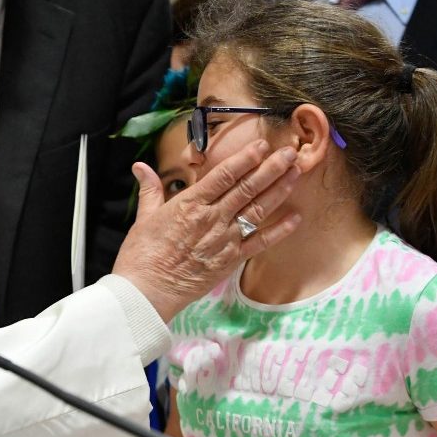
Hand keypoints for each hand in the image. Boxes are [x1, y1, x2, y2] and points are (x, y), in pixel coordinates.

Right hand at [113, 139, 299, 321]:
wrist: (147, 291)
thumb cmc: (142, 255)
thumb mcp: (144, 217)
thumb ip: (150, 189)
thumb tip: (140, 167)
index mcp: (190, 204)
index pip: (224, 175)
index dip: (245, 158)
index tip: (261, 145)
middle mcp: (212, 219)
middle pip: (247, 188)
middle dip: (271, 168)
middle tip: (289, 152)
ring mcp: (224, 240)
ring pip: (257, 210)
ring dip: (279, 190)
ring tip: (296, 173)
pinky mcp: (230, 260)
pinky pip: (260, 242)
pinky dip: (279, 230)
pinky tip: (295, 217)